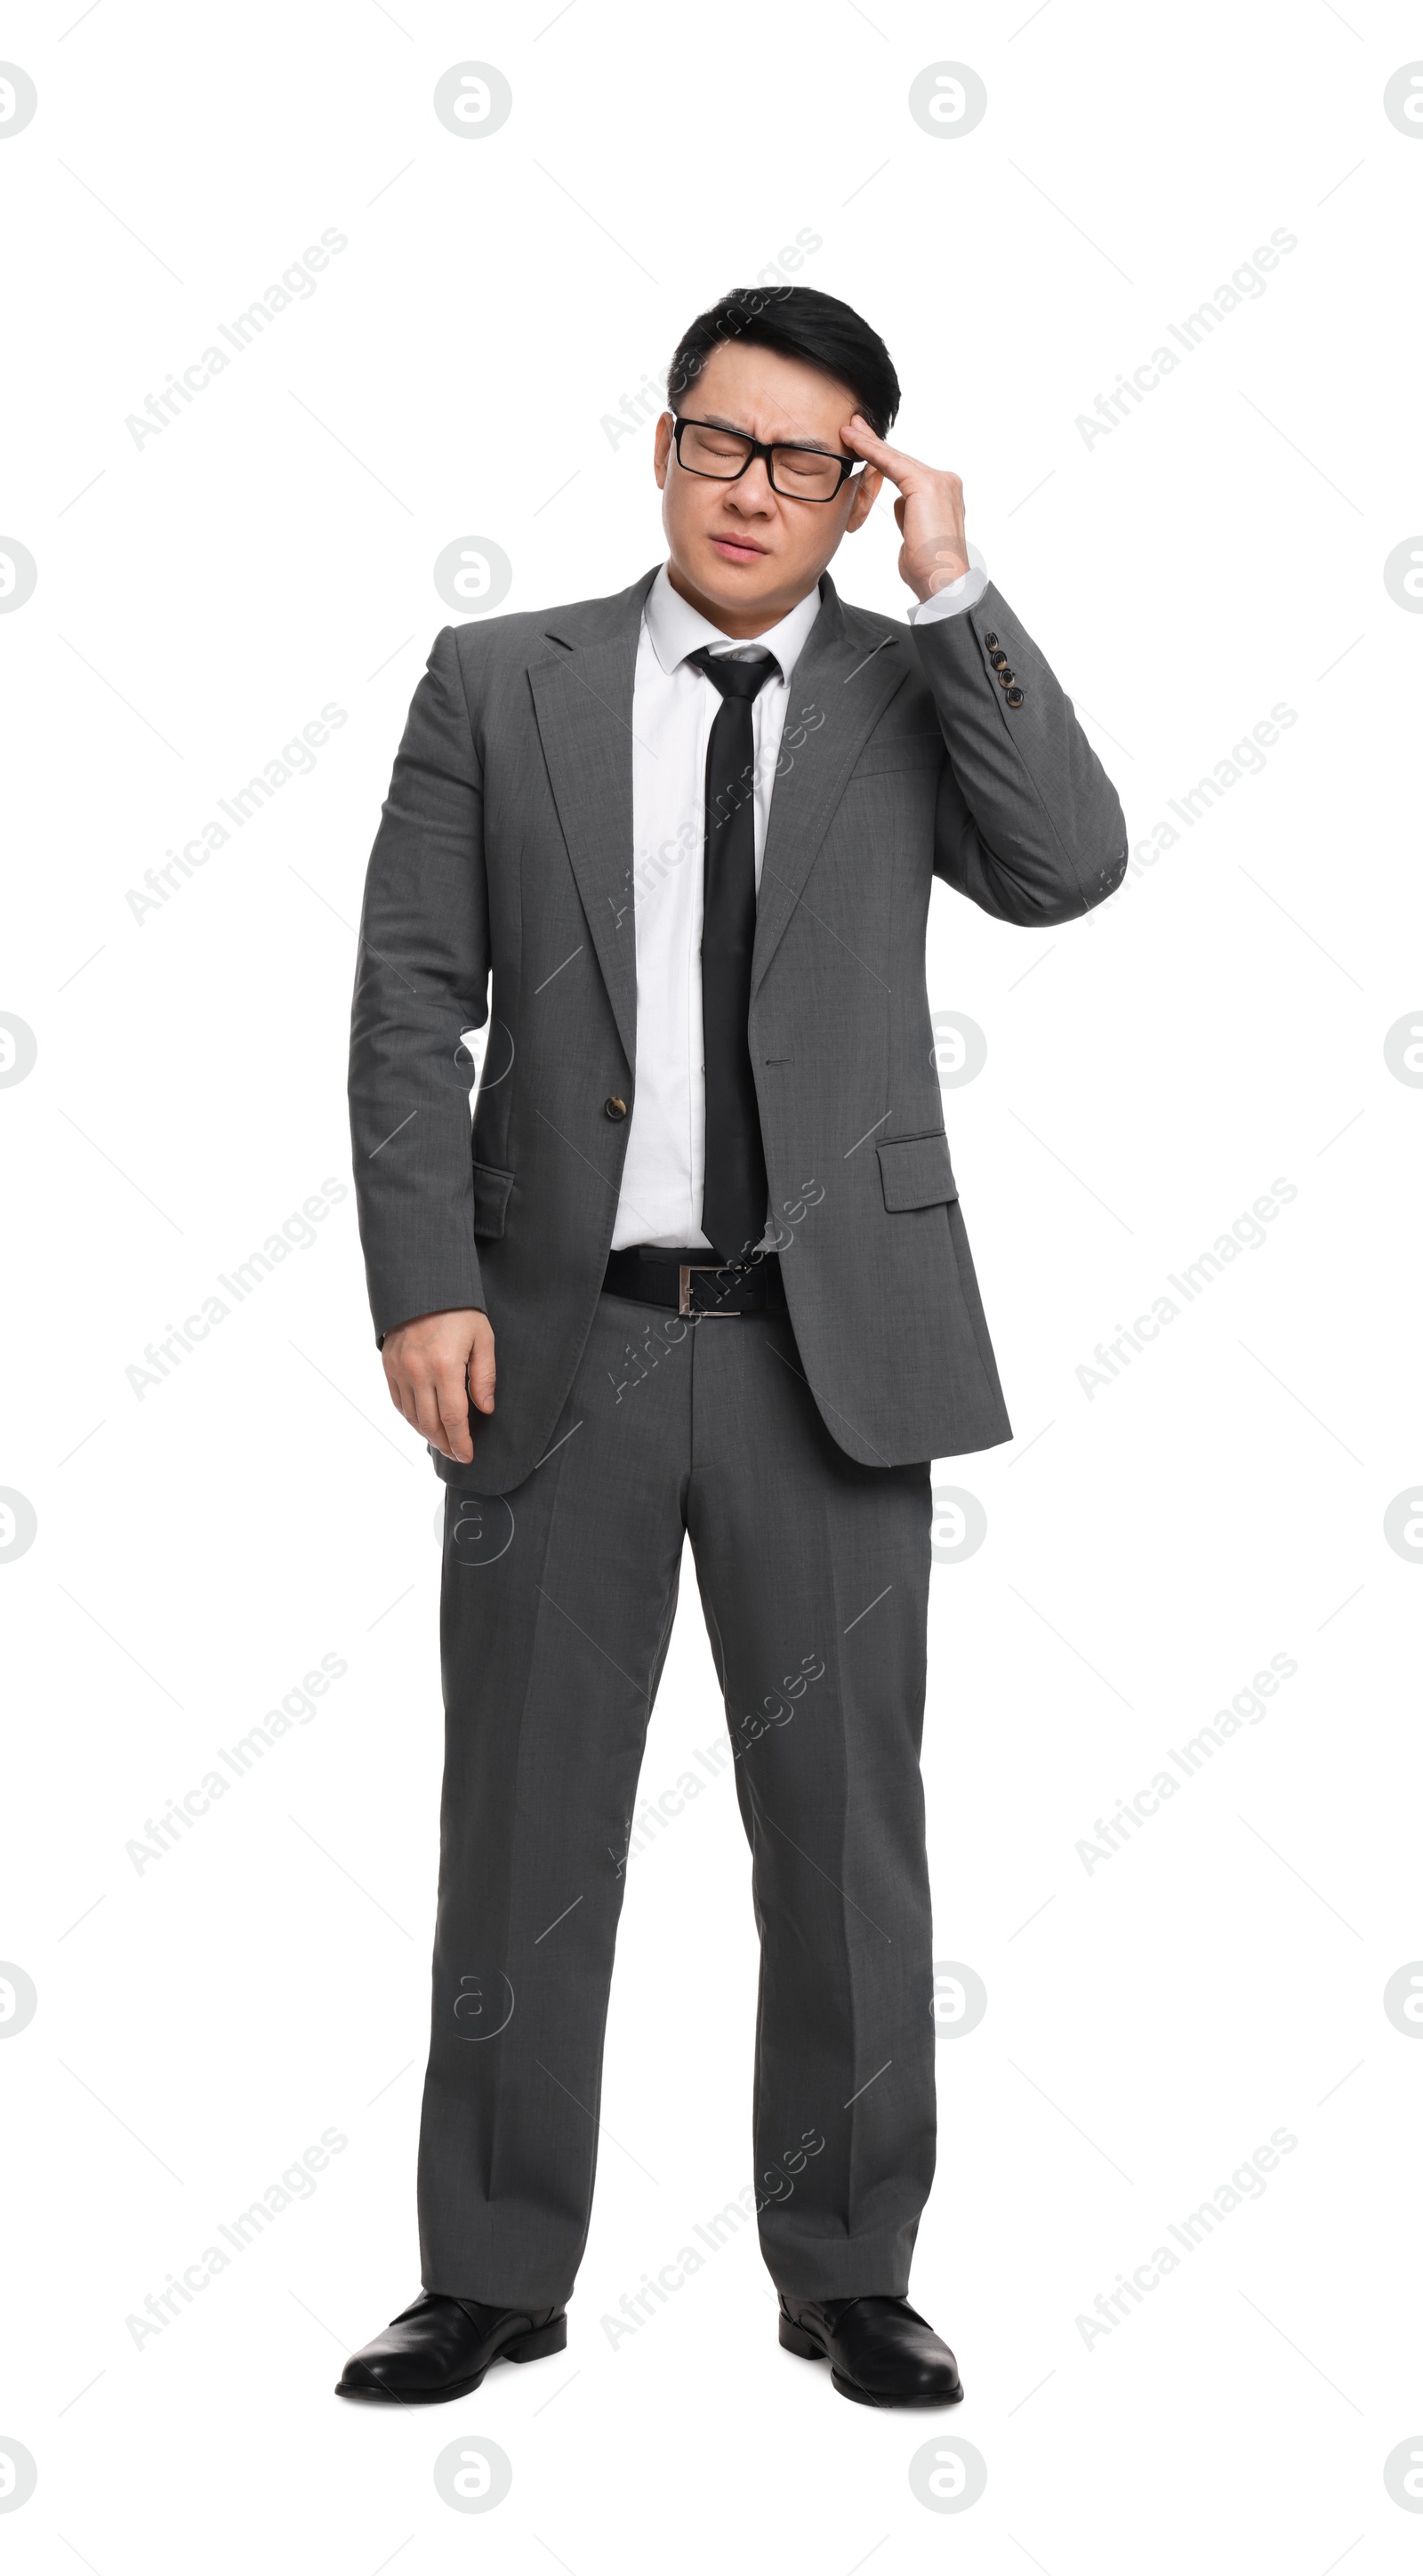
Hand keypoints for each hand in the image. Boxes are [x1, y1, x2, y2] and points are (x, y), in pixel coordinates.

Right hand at [382, 1308, 493, 1463]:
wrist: (423, 1284)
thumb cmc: (459, 1310)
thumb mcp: (483, 1338)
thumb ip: (485, 1376)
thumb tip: (485, 1409)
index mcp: (445, 1366)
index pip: (453, 1418)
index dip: (460, 1441)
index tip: (468, 1455)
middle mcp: (418, 1371)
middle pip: (430, 1423)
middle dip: (445, 1444)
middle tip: (457, 1454)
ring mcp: (400, 1369)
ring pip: (411, 1416)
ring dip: (427, 1434)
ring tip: (443, 1442)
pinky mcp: (388, 1365)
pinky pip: (398, 1401)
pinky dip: (410, 1417)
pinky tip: (423, 1423)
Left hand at [842, 416, 968, 601]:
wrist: (942, 583)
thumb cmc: (927, 570)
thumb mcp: (914, 536)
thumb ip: (908, 515)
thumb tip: (900, 503)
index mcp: (944, 494)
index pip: (907, 471)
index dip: (884, 457)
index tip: (864, 444)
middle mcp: (945, 482)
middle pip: (901, 459)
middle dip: (875, 443)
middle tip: (853, 425)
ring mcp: (939, 481)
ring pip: (896, 459)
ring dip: (869, 443)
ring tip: (848, 429)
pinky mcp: (927, 484)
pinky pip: (892, 464)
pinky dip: (871, 451)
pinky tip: (854, 441)